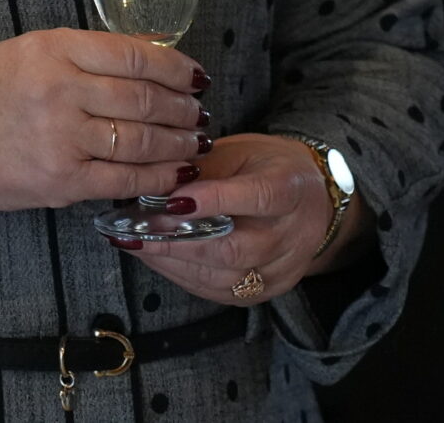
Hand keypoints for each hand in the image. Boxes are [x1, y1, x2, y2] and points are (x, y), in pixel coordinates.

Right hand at [0, 28, 205, 215]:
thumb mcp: (21, 54)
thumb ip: (79, 55)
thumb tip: (149, 59)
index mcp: (49, 48)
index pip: (134, 54)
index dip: (175, 67)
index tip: (194, 76)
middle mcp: (58, 89)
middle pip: (146, 98)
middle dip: (184, 109)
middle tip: (199, 113)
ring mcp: (61, 137)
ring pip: (144, 140)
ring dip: (180, 143)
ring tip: (194, 141)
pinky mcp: (62, 180)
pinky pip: (127, 178)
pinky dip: (159, 177)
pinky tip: (175, 172)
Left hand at [114, 133, 350, 304]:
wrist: (308, 198)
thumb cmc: (262, 166)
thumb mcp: (236, 152)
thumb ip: (200, 170)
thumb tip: (151, 185)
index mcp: (290, 188)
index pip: (257, 197)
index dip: (214, 200)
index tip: (170, 201)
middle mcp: (294, 234)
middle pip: (236, 248)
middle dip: (178, 241)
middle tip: (135, 229)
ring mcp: (283, 268)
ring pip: (225, 277)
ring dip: (173, 262)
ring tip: (135, 243)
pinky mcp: (268, 290)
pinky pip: (221, 291)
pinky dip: (182, 276)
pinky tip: (156, 258)